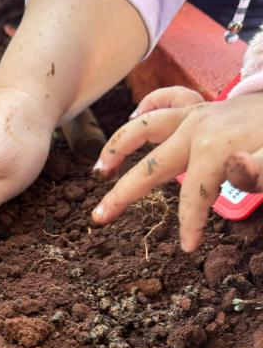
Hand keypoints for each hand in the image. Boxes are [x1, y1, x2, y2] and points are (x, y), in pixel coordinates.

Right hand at [91, 91, 262, 251]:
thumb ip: (259, 171)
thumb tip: (233, 168)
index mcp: (212, 148)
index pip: (192, 194)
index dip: (189, 223)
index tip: (188, 247)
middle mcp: (194, 128)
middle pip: (150, 166)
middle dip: (123, 194)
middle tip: (99, 217)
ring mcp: (193, 114)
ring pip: (143, 127)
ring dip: (117, 147)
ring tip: (101, 170)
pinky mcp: (198, 105)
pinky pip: (164, 100)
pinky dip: (147, 106)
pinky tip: (134, 119)